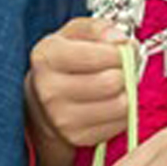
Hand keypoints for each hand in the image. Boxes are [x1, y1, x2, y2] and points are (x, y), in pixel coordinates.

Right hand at [25, 17, 130, 165]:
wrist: (40, 103)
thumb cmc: (61, 64)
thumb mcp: (71, 35)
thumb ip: (96, 28)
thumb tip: (120, 39)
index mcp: (46, 58)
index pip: (97, 56)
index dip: (119, 52)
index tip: (123, 50)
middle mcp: (49, 90)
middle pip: (111, 82)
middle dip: (125, 72)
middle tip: (124, 68)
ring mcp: (62, 117)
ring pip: (121, 105)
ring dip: (127, 93)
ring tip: (118, 85)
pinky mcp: (78, 136)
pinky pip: (120, 123)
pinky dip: (123, 112)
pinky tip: (111, 102)